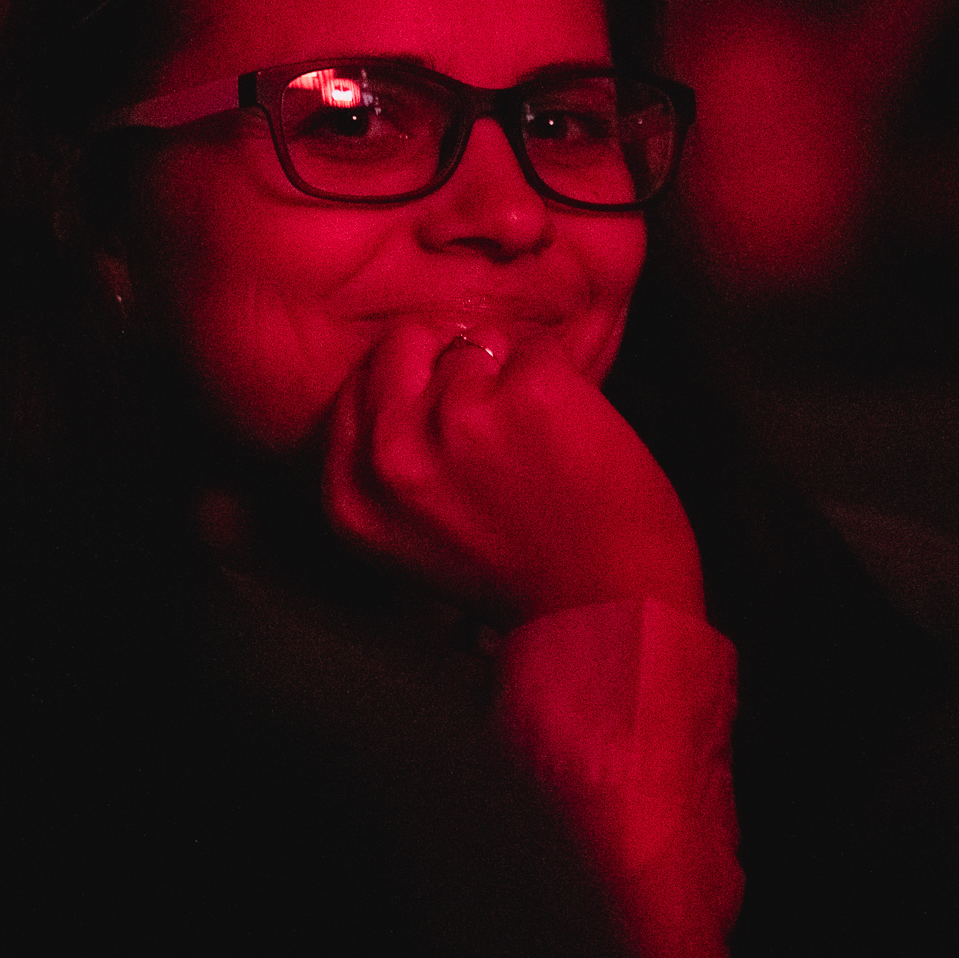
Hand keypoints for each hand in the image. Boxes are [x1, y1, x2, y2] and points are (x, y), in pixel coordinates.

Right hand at [322, 323, 706, 628]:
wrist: (607, 613)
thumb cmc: (522, 577)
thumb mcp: (412, 535)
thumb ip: (391, 461)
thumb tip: (406, 369)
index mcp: (351, 496)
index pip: (357, 387)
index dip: (409, 388)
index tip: (447, 421)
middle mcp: (392, 457)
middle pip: (407, 345)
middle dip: (453, 363)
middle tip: (497, 424)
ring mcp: (457, 420)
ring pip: (480, 344)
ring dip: (514, 379)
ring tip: (539, 451)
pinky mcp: (527, 394)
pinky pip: (541, 353)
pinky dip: (565, 385)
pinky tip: (572, 443)